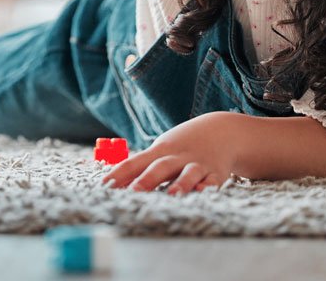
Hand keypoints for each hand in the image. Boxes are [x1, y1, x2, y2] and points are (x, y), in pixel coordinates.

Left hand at [101, 112, 243, 194]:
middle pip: (160, 167)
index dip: (120, 174)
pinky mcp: (215, 173)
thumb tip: (111, 183)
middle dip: (147, 179)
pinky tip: (203, 192)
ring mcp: (197, 164)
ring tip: (172, 195)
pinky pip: (212, 181)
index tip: (104, 185)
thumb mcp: (160, 150)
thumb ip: (139, 167)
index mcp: (159, 151)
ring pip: (188, 173)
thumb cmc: (181, 146)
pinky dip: (207, 186)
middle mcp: (177, 157)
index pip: (135, 162)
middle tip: (133, 191)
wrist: (220, 130)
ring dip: (180, 183)